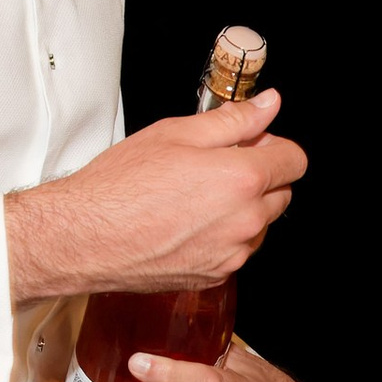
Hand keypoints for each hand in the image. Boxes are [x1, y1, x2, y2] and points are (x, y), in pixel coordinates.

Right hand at [6, 92, 305, 304]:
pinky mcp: (215, 276)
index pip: (295, 160)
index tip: (254, 142)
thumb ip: (233, 119)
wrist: (86, 238)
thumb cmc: (121, 186)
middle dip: (260, 176)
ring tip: (195, 195)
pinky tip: (187, 222)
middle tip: (216, 165)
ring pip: (259, 225)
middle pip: (281, 194)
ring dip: (243, 209)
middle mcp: (245, 221)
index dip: (275, 145)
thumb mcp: (177, 133)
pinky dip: (223, 236)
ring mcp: (232, 253)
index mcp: (242, 179)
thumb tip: (267, 105)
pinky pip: (236, 251)